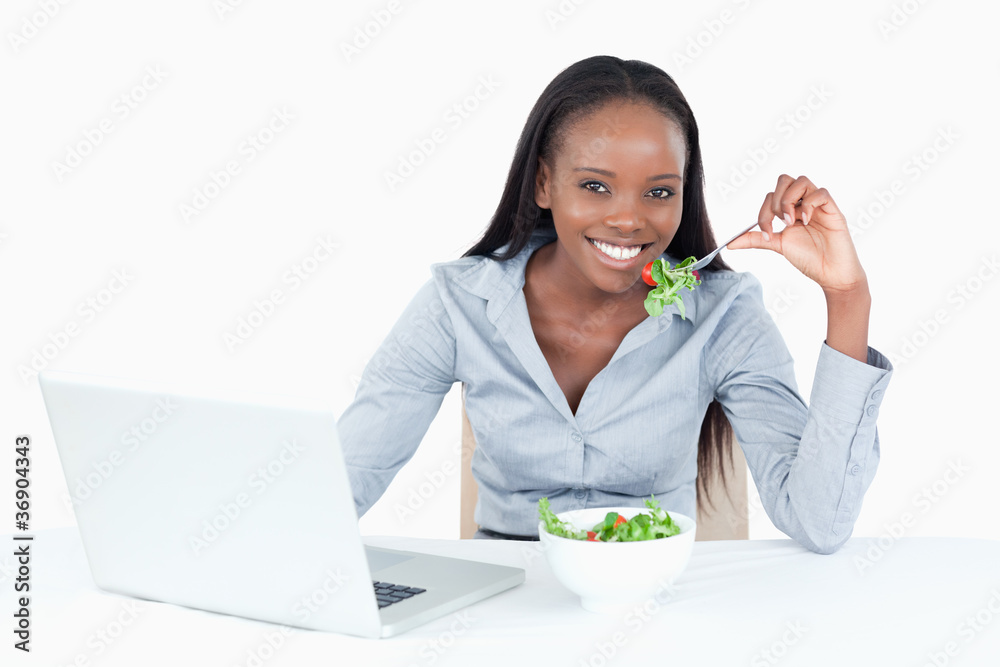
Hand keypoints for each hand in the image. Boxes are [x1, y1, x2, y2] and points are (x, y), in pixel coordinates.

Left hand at [727, 174, 867, 294]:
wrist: (831, 274)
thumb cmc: (808, 259)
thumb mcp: (777, 246)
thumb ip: (755, 239)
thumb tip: (730, 243)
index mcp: (790, 210)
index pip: (771, 195)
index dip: (764, 213)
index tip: (767, 234)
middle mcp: (803, 203)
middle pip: (785, 180)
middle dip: (777, 200)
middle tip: (780, 222)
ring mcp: (818, 205)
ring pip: (801, 181)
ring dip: (790, 200)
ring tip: (792, 221)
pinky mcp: (833, 210)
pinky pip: (821, 192)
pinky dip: (809, 204)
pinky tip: (806, 221)